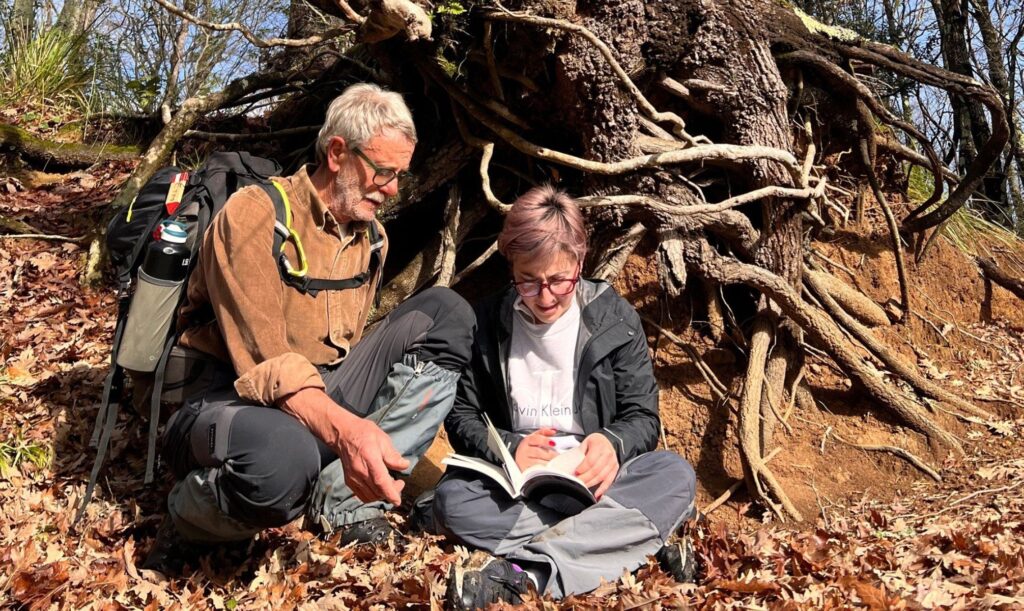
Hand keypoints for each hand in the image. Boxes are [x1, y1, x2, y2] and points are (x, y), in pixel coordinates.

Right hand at [281, 388, 408, 504]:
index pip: (380, 481)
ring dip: (382, 495)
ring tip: (389, 485)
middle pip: (377, 491)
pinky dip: (372, 496)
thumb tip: (404, 465)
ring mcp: (353, 478)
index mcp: (370, 458)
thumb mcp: (383, 439)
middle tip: (399, 483)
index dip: (390, 493)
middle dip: (391, 492)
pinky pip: (362, 496)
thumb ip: (393, 455)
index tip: (397, 500)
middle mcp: (360, 471)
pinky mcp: (349, 481)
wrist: (343, 434)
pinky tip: (378, 488)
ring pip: (370, 496)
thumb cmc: (363, 434)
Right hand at [514, 427, 557, 470]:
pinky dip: (544, 470)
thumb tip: (553, 431)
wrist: (519, 458)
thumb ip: (544, 432)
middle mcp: (524, 451)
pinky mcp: (526, 470)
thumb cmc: (529, 448)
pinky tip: (549, 468)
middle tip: (558, 456)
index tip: (554, 443)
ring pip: (538, 462)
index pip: (535, 439)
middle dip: (550, 454)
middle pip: (538, 452)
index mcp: (527, 441)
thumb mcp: (534, 437)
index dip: (545, 441)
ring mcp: (524, 461)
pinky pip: (537, 471)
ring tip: (555, 462)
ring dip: (548, 462)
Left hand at [575, 433, 618, 498]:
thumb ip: (578, 453)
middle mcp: (608, 453)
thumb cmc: (593, 443)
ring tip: (584, 487)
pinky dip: (603, 488)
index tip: (576, 472)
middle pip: (596, 470)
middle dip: (585, 478)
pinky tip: (597, 494)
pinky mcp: (616, 468)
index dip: (583, 468)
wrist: (605, 441)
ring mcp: (613, 461)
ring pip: (602, 476)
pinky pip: (609, 480)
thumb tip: (563, 463)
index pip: (591, 460)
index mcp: (599, 444)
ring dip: (592, 483)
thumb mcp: (585, 443)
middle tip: (578, 482)